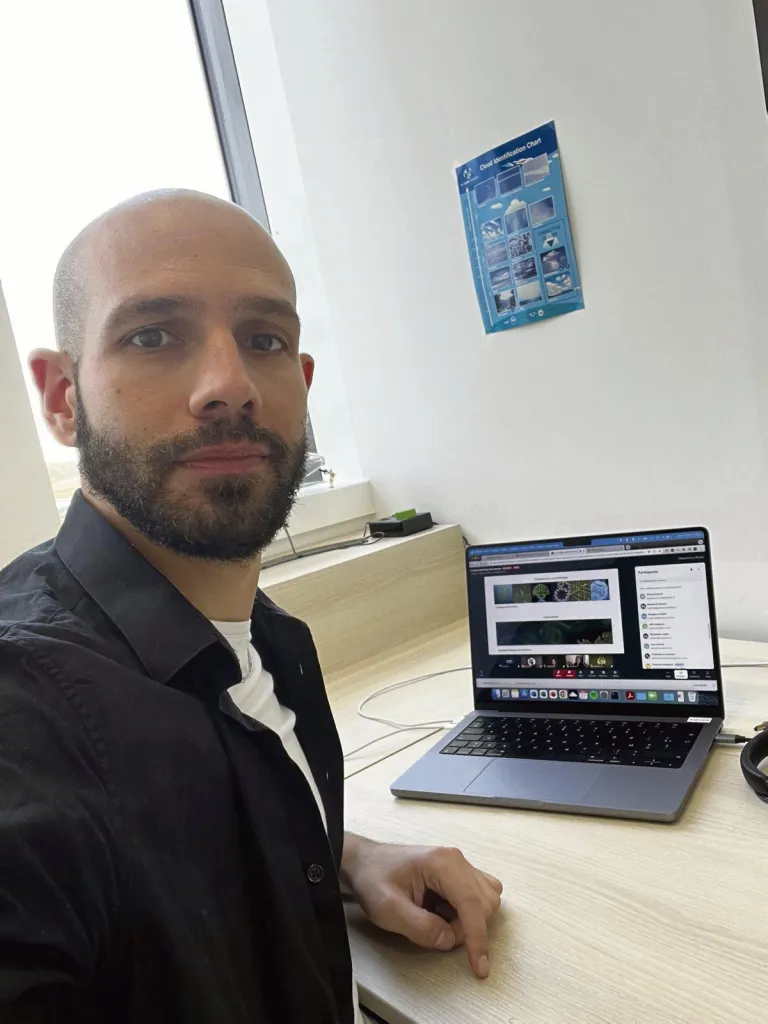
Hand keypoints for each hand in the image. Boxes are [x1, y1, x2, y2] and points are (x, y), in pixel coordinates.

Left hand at [341, 835, 502, 977]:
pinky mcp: (457, 871)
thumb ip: (421, 927)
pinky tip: (444, 912)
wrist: (364, 862)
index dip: (478, 938)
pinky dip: (468, 911)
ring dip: (469, 920)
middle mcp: (456, 860)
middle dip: (466, 928)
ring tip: (437, 920)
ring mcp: (459, 864)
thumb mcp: (389, 909)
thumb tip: (449, 940)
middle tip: (434, 932)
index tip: (479, 967)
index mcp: (442, 863)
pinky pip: (479, 894)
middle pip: (484, 903)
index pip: (473, 904)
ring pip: (486, 899)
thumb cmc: (373, 880)